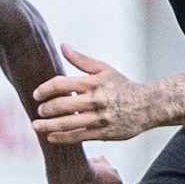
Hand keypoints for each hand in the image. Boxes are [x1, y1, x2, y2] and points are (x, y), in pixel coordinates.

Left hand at [33, 46, 154, 143]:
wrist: (148, 106)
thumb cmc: (123, 86)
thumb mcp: (104, 69)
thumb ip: (81, 60)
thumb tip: (63, 45)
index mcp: (93, 82)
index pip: (60, 84)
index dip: (44, 89)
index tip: (36, 94)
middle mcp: (95, 100)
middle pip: (61, 105)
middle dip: (45, 109)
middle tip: (38, 111)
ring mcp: (99, 118)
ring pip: (67, 123)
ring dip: (48, 126)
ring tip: (36, 126)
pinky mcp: (103, 133)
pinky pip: (78, 137)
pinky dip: (62, 138)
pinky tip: (51, 137)